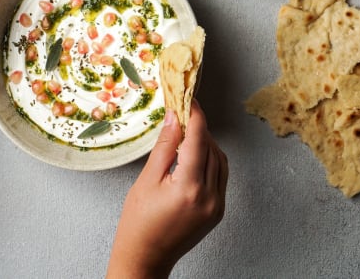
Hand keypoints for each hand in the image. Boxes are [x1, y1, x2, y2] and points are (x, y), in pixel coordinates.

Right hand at [107, 100, 227, 277]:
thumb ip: (164, 147)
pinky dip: (210, 160)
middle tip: (182, 115)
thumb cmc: (138, 223)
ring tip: (186, 135)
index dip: (195, 116)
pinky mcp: (218, 211)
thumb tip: (175, 118)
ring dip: (206, 143)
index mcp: (189, 188)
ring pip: (220, 160)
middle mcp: (209, 197)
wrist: (146, 258)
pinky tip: (194, 156)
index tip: (189, 100)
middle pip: (211, 148)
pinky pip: (221, 176)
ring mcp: (217, 205)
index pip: (199, 140)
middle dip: (199, 128)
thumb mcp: (147, 180)